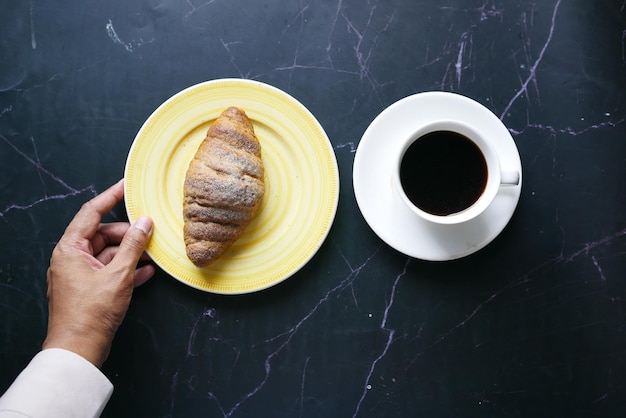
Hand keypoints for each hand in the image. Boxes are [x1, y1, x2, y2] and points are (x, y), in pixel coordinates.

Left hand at [42, 179, 153, 367]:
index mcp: (70, 249)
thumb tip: (145, 222)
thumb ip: (134, 245)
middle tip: (151, 234)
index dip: (110, 197)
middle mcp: (71, 258)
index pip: (91, 213)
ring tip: (153, 255)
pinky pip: (108, 271)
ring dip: (130, 253)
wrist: (79, 349)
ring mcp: (78, 274)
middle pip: (103, 234)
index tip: (126, 185)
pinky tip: (146, 273)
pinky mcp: (88, 289)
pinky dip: (126, 269)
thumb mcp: (119, 274)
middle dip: (128, 234)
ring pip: (108, 253)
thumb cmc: (92, 312)